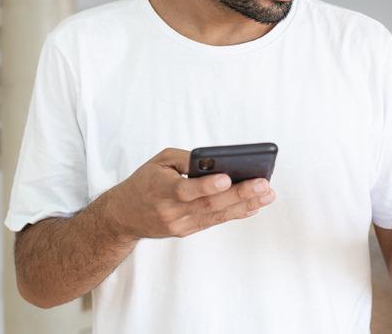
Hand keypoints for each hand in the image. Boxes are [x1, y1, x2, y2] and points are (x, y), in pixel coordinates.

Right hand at [106, 147, 275, 239]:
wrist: (123, 216)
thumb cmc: (145, 181)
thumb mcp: (159, 161)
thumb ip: (187, 159)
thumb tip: (218, 160)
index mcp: (160, 189)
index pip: (186, 190)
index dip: (206, 185)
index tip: (227, 178)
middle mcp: (170, 211)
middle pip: (208, 204)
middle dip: (239, 194)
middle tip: (264, 185)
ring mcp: (179, 225)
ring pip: (216, 215)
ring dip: (245, 205)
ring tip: (267, 195)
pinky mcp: (186, 231)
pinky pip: (214, 221)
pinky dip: (235, 214)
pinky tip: (254, 207)